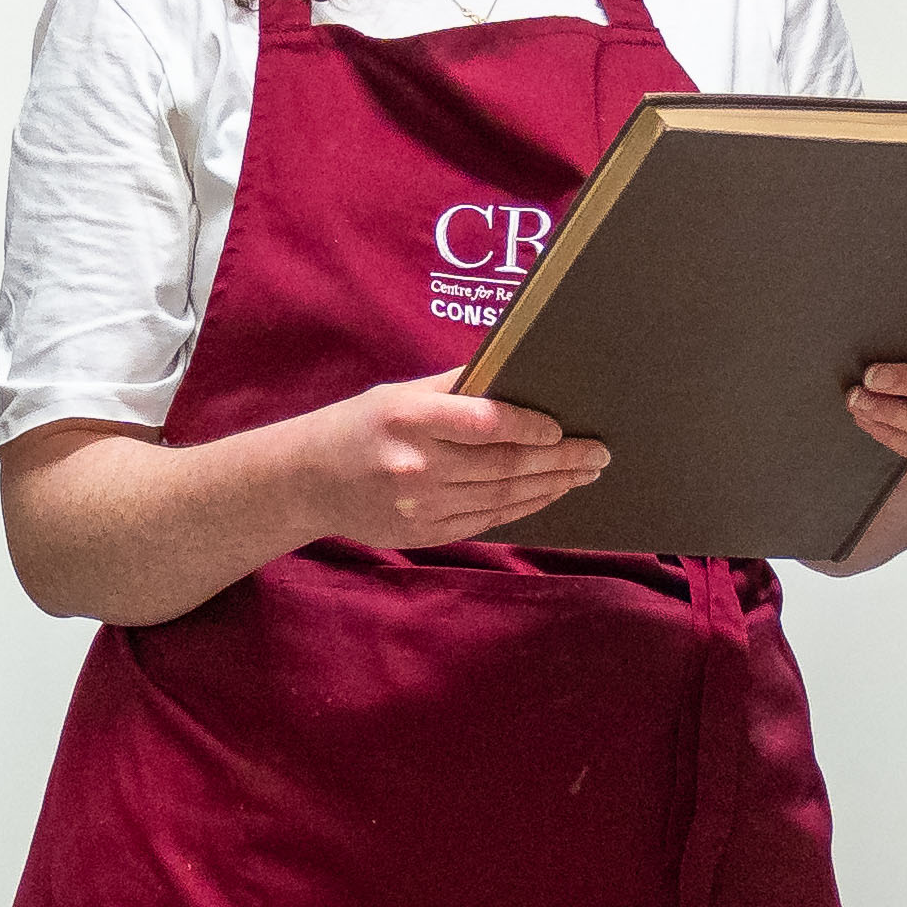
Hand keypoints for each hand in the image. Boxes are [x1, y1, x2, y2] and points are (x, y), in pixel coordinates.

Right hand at [287, 372, 610, 549]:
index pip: (484, 423)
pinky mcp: (425, 533)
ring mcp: (420, 506)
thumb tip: (517, 373)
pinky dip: (524, 506)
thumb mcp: (399, 393)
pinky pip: (487, 519)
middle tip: (598, 453)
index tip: (562, 428)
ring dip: (551, 485)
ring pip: (502, 496)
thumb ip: (455, 387)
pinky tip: (549, 493)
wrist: (307, 482)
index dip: (529, 427)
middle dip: (559, 460)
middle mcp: (416, 465)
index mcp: (409, 418)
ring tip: (585, 473)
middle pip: (503, 465)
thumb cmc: (361, 425)